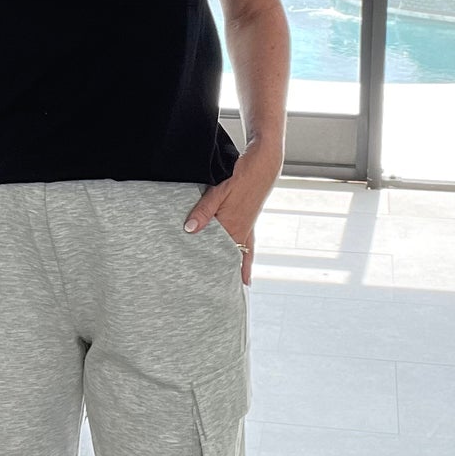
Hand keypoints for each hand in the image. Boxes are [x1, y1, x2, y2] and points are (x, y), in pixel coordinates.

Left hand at [185, 143, 278, 284]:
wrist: (264, 163)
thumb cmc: (242, 176)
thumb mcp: (219, 191)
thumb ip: (204, 211)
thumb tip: (190, 229)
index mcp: (234, 227)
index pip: (224, 255)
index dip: (218, 270)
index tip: (214, 287)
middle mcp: (242, 230)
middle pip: (234, 257)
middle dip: (229, 273)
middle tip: (224, 292)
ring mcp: (248, 224)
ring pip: (242, 250)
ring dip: (237, 264)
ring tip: (236, 280)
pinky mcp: (250, 217)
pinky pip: (248, 241)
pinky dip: (244, 251)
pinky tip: (240, 252)